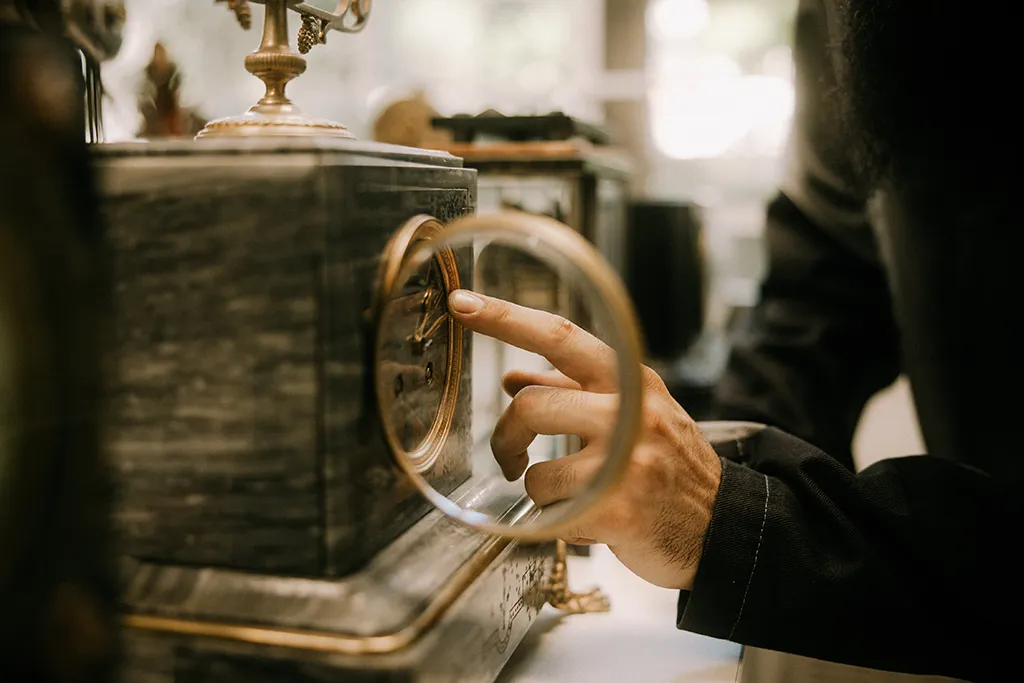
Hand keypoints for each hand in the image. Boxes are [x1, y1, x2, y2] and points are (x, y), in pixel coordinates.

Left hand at [448, 289, 722, 590]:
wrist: (723, 526)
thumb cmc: (668, 465)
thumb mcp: (633, 413)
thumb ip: (572, 391)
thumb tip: (512, 378)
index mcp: (631, 379)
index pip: (560, 336)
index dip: (507, 318)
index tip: (463, 305)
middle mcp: (631, 411)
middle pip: (531, 406)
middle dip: (506, 436)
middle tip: (508, 455)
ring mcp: (626, 460)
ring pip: (535, 468)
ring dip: (537, 486)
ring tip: (563, 494)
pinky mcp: (618, 507)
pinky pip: (551, 509)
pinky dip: (554, 517)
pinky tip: (584, 518)